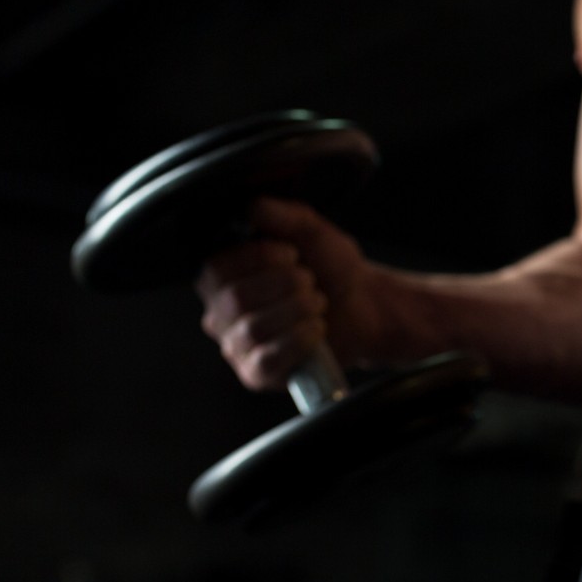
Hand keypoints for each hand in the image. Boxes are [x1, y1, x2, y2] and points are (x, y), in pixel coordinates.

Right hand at [195, 197, 382, 389]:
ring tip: (318, 304)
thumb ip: (283, 215)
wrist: (365, 307)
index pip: (216, 268)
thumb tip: (251, 207)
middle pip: (235, 300)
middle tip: (310, 282)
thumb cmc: (331, 269)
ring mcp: (237, 346)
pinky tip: (317, 329)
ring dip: (297, 311)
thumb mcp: (311, 231)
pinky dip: (299, 340)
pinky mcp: (258, 374)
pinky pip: (267, 360)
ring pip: (252, 330)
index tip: (292, 254)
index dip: (257, 258)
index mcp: (224, 276)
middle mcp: (221, 312)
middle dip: (285, 286)